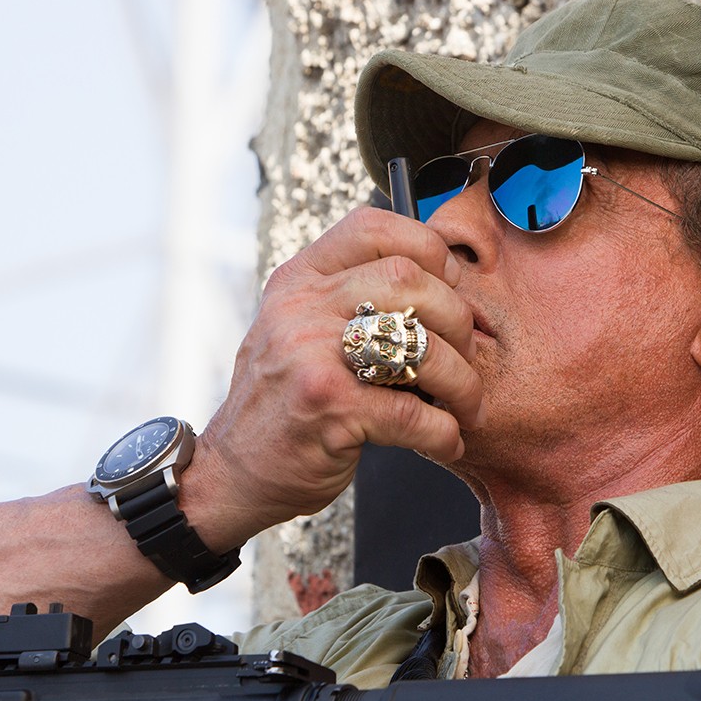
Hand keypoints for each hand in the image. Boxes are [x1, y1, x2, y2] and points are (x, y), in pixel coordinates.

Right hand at [186, 207, 483, 546]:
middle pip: (409, 279)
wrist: (234, 473)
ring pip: (420, 344)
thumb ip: (349, 299)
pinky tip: (445, 441)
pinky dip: (443, 432)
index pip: (372, 227)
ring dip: (462, 381)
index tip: (449, 285)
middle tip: (465, 354)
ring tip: (466, 404)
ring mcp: (312, 355)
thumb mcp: (300, 330)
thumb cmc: (284, 402)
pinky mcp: (328, 408)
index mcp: (299, 281)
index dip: (427, 248)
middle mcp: (301, 308)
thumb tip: (440, 283)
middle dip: (456, 319)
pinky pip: (414, 413)